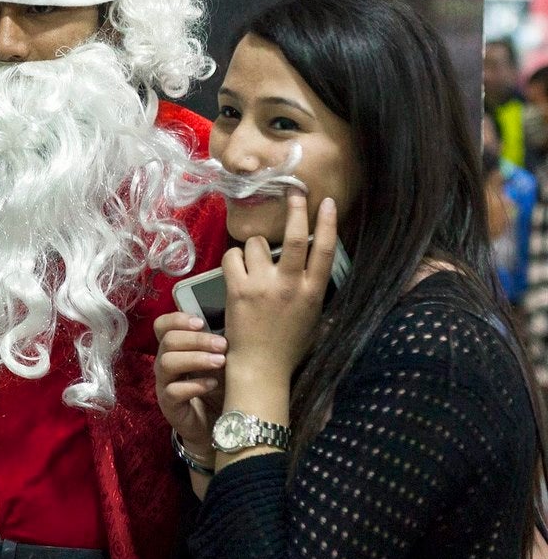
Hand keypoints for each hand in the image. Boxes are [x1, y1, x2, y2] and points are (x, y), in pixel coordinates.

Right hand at [153, 311, 225, 453]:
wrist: (221, 425)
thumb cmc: (221, 387)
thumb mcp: (222, 361)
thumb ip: (219, 343)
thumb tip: (235, 322)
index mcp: (175, 349)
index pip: (162, 326)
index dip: (177, 320)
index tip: (201, 322)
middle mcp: (165, 363)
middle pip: (168, 341)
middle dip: (196, 339)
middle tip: (222, 345)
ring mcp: (164, 385)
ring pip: (167, 363)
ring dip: (196, 359)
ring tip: (221, 362)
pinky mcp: (169, 405)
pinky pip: (174, 391)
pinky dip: (195, 385)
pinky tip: (212, 384)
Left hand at [223, 191, 337, 382]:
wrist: (260, 367)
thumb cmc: (289, 346)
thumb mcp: (315, 320)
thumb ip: (316, 293)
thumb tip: (320, 271)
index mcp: (313, 292)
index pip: (325, 251)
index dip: (327, 223)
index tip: (327, 203)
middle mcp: (290, 285)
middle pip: (293, 237)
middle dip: (295, 210)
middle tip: (293, 191)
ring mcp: (262, 286)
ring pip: (255, 244)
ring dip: (252, 247)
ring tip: (253, 263)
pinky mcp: (238, 289)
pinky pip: (232, 256)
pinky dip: (233, 258)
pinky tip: (237, 269)